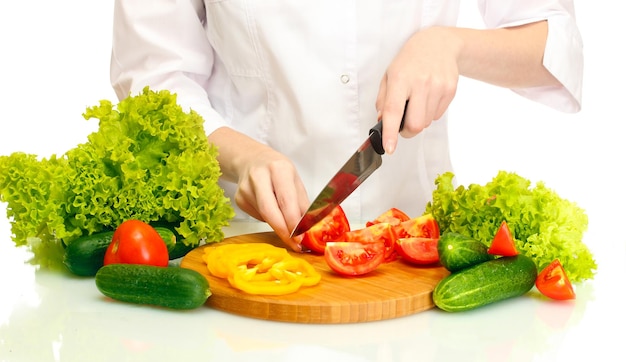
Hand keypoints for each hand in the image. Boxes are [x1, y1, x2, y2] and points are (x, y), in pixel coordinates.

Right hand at [208, 127, 309, 251]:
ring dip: (278, 224)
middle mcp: (259, 176)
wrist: (251, 159)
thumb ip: (302, 203)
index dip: (293, 222)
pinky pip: (257, 216)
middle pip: (269, 211)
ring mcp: (245, 188)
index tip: (301, 237)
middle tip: (295, 244)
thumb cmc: (277, 171)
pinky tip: (270, 207)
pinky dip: (267, 218)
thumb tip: (309, 228)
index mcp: (278, 168)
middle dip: (283, 231)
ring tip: (285, 219)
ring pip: (264, 216)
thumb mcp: (295, 180)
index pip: (286, 200)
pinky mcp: (238, 199)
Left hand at [376, 26, 461, 153]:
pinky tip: (428, 97)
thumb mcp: (389, 75)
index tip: (390, 147)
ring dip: (419, 120)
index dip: (390, 132)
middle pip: (415, 124)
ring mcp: (438, 86)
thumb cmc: (410, 61)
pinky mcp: (450, 90)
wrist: (438, 44)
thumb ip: (383, 100)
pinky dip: (430, 112)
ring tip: (417, 102)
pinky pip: (437, 115)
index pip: (394, 110)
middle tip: (403, 125)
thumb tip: (383, 121)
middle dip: (407, 131)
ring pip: (427, 122)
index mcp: (400, 78)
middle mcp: (420, 82)